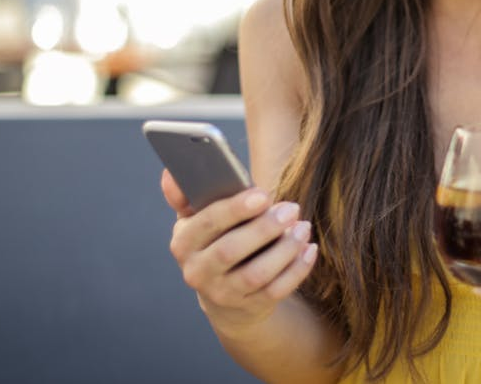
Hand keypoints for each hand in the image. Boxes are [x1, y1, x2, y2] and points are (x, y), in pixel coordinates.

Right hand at [161, 169, 317, 326]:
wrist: (224, 294)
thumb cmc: (216, 240)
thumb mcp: (197, 218)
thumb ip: (187, 194)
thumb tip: (171, 173)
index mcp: (183, 243)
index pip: (205, 224)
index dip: (234, 209)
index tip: (263, 194)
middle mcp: (197, 272)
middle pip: (230, 250)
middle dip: (264, 228)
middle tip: (292, 208)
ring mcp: (223, 294)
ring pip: (256, 274)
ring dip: (284, 250)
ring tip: (303, 227)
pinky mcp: (249, 308)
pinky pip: (276, 291)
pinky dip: (296, 270)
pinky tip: (309, 249)